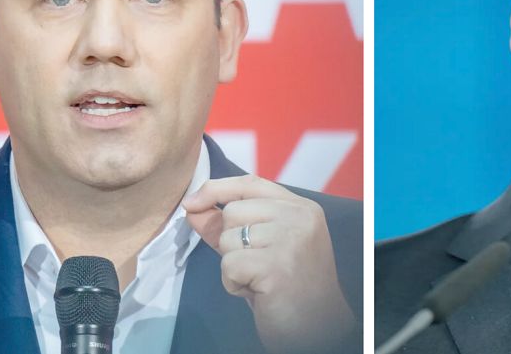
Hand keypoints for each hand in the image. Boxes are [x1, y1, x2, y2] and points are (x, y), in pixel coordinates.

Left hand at [183, 175, 355, 353]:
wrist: (318, 327)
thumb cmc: (289, 288)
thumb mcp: (260, 248)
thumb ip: (228, 226)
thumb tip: (193, 207)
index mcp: (301, 208)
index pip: (250, 183)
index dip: (216, 189)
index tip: (192, 202)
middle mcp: (299, 217)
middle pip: (233, 212)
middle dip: (231, 242)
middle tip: (257, 265)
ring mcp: (290, 239)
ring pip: (228, 239)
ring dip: (233, 266)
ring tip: (260, 279)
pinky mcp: (276, 265)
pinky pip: (229, 265)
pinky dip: (234, 283)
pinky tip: (258, 292)